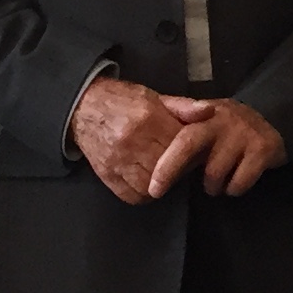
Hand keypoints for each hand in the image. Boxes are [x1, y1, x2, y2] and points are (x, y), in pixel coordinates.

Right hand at [67, 75, 184, 205]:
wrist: (83, 108)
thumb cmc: (123, 101)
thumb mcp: (154, 97)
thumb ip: (183, 106)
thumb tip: (209, 112)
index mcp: (147, 118)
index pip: (180, 143)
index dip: (191, 149)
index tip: (194, 150)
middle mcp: (132, 141)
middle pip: (167, 167)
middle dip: (178, 167)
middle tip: (180, 163)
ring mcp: (117, 160)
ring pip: (151, 186)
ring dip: (162, 184)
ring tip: (163, 172)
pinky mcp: (106, 175)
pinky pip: (132, 195)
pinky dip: (144, 193)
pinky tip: (148, 181)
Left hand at [145, 97, 284, 196]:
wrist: (276, 117)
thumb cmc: (229, 127)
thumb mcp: (204, 119)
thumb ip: (179, 123)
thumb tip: (146, 139)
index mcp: (203, 115)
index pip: (179, 137)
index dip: (164, 163)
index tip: (152, 187)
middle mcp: (221, 120)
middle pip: (189, 145)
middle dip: (169, 170)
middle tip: (157, 192)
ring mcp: (244, 134)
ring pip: (215, 173)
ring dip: (211, 187)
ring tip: (214, 183)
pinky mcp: (264, 148)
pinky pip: (239, 182)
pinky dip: (234, 189)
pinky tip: (234, 182)